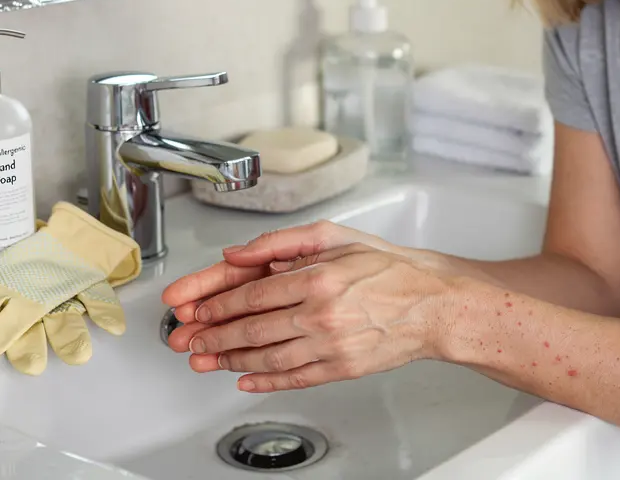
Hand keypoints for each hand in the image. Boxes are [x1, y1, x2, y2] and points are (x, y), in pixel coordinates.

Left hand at [162, 235, 456, 392]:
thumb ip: (281, 242)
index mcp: (318, 277)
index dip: (214, 304)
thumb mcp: (334, 237)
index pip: (250, 294)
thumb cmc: (388, 269)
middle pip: (251, 329)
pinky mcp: (341, 369)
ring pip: (266, 358)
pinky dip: (263, 381)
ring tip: (204, 361)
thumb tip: (237, 254)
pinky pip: (293, 379)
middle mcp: (322, 314)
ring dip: (228, 360)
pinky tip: (244, 379)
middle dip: (210, 336)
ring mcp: (331, 346)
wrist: (432, 305)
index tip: (193, 308)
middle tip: (187, 340)